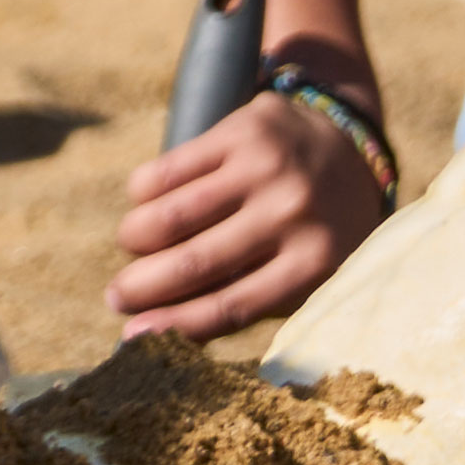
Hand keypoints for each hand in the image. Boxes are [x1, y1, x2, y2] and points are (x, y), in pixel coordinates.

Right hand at [107, 54, 392, 339]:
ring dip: (135, 237)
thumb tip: (153, 332)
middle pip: (195, 261)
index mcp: (315, 264)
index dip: (174, 324)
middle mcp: (293, 213)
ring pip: (171, 214)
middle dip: (141, 285)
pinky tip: (146, 202)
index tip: (132, 335)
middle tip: (116, 296)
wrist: (349, 146)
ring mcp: (268, 167)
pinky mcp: (244, 128)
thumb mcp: (303, 273)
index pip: (230, 305)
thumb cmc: (314, 229)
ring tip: (131, 245)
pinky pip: (168, 168)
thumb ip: (246, 302)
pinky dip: (144, 192)